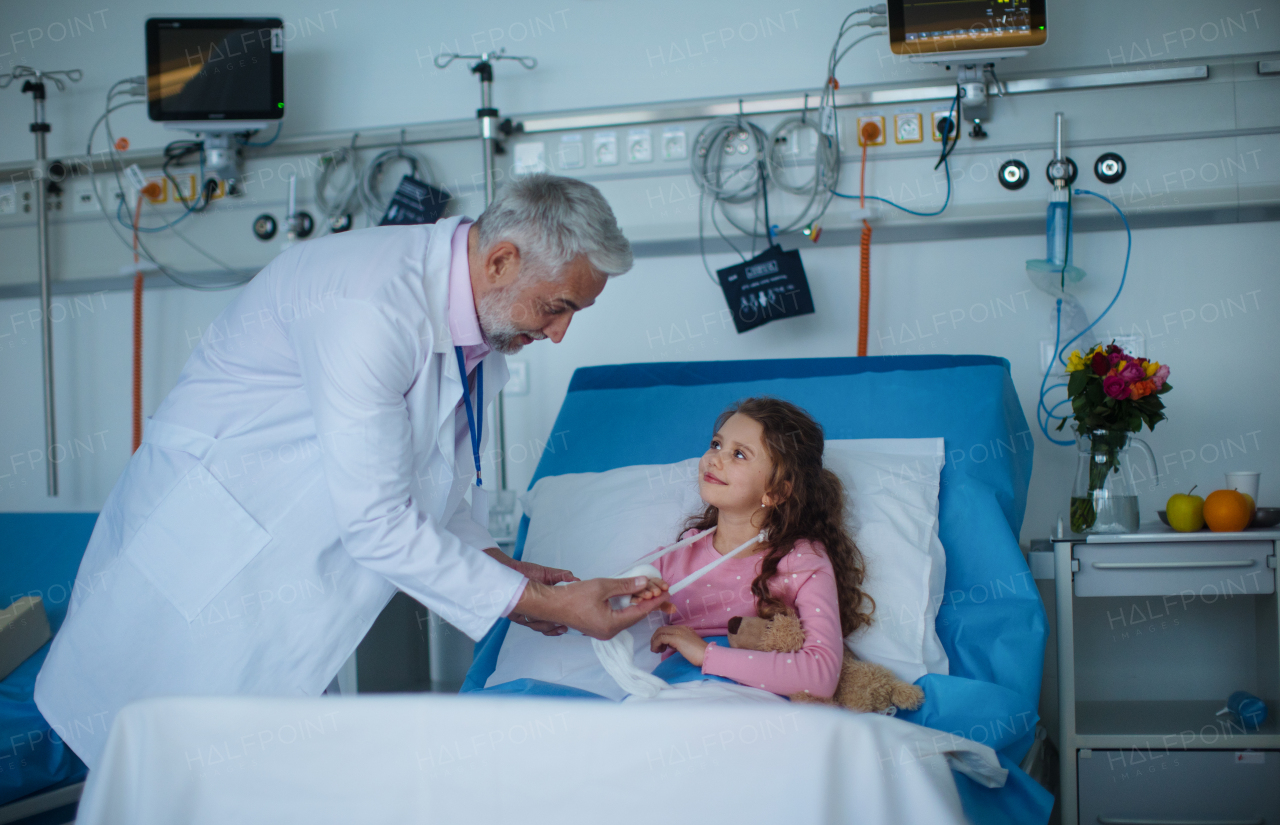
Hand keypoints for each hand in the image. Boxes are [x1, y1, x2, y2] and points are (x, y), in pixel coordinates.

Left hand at [483, 548, 574, 634]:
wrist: (510, 569)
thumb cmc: (527, 572)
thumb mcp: (548, 573)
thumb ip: (563, 576)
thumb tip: (576, 580)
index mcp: (545, 605)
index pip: (555, 619)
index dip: (561, 625)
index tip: (568, 626)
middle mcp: (536, 611)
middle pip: (546, 627)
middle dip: (554, 629)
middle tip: (562, 627)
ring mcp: (525, 613)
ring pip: (536, 626)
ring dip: (545, 626)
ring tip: (552, 622)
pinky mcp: (514, 613)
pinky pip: (523, 622)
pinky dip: (530, 621)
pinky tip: (536, 617)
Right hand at [513, 577, 670, 640]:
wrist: (551, 604)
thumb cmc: (573, 596)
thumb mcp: (602, 587)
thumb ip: (625, 585)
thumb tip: (644, 583)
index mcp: (612, 625)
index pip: (639, 612)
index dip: (654, 601)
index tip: (666, 591)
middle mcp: (609, 631)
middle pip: (635, 616)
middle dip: (649, 602)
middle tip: (661, 589)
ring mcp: (603, 631)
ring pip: (627, 617)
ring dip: (638, 604)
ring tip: (650, 591)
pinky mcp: (598, 627)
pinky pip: (618, 617)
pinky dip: (627, 607)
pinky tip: (632, 598)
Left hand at [650, 625, 710, 667]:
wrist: (707, 655)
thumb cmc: (699, 653)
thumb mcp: (686, 645)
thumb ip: (677, 642)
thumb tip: (668, 644)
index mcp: (683, 628)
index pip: (667, 628)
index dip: (660, 636)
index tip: (660, 646)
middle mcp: (680, 628)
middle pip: (661, 629)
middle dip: (655, 638)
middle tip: (655, 648)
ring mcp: (678, 632)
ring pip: (660, 633)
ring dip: (654, 642)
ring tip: (656, 651)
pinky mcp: (676, 638)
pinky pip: (661, 638)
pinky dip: (656, 644)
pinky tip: (657, 651)